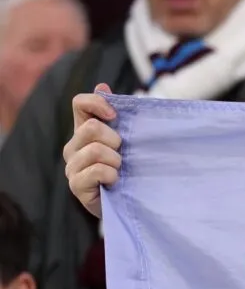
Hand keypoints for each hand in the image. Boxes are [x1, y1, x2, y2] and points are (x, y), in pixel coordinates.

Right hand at [63, 84, 121, 218]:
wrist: (127, 203)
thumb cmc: (128, 168)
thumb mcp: (127, 141)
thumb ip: (116, 115)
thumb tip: (103, 85)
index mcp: (84, 131)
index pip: (79, 103)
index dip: (98, 103)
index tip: (115, 116)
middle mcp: (73, 146)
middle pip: (92, 128)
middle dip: (115, 141)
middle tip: (122, 154)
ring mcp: (72, 166)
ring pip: (96, 150)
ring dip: (116, 160)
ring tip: (119, 170)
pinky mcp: (76, 185)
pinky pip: (97, 171)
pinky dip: (112, 175)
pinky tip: (115, 181)